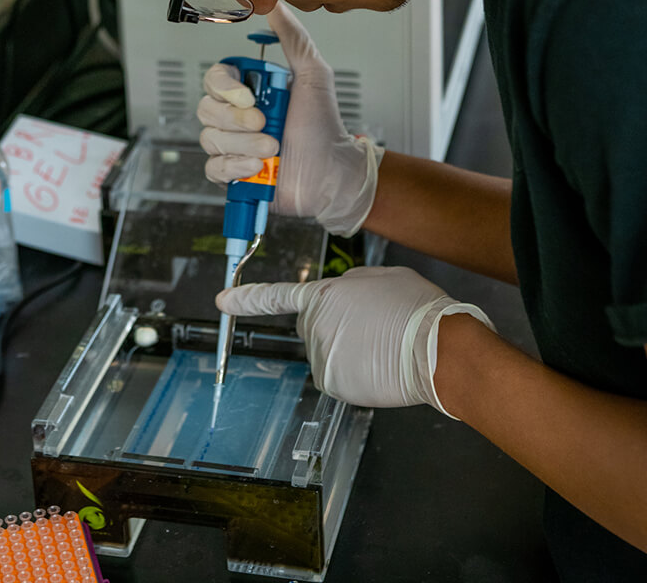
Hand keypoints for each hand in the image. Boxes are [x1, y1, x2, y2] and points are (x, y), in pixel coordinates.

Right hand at [197, 2, 380, 235]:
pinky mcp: (231, 173)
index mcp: (250, 90)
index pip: (215, 78)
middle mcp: (236, 116)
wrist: (332, 174)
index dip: (226, 88)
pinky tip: (258, 167)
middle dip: (237, 121)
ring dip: (243, 145)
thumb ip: (294, 39)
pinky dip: (235, 168)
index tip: (250, 97)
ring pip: (210, 139)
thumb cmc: (324, 126)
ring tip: (273, 149)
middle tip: (267, 125)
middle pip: (206, 109)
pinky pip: (213, 168)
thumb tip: (276, 6)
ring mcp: (232, 145)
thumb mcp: (313, 75)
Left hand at [216, 265, 494, 414]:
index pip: (278, 297)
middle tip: (371, 327)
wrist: (438, 348)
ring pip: (328, 353)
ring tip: (383, 346)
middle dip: (333, 327)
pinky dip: (355, 375)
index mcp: (325, 294)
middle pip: (313, 327)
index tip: (222, 301)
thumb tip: (345, 294)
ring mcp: (322, 356)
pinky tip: (380, 366)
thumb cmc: (417, 308)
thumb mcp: (384, 277)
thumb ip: (354, 284)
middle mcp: (315, 325)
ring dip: (348, 351)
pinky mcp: (333, 383)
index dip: (247, 299)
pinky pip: (338, 377)